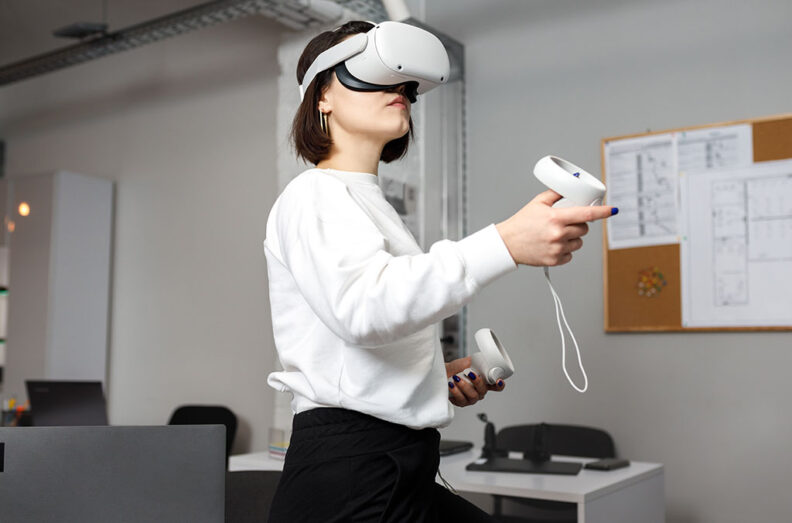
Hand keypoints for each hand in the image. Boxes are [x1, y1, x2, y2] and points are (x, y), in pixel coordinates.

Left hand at [446, 356, 505, 406]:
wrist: (441, 374)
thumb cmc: (453, 370)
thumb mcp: (462, 363)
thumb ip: (471, 362)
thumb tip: (477, 359)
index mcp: (483, 382)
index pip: (495, 386)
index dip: (499, 384)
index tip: (498, 380)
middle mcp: (478, 392)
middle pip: (483, 391)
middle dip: (477, 382)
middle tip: (469, 373)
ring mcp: (470, 398)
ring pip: (472, 396)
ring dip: (464, 386)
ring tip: (456, 378)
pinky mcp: (461, 403)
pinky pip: (461, 400)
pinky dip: (455, 392)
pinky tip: (451, 385)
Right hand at [495, 190, 616, 265]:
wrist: (508, 243)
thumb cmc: (521, 223)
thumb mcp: (537, 203)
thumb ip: (555, 194)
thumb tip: (570, 188)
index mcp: (556, 218)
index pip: (586, 214)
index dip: (602, 212)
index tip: (612, 210)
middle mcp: (558, 234)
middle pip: (584, 229)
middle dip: (579, 225)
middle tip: (566, 223)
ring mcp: (557, 248)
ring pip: (579, 243)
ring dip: (573, 238)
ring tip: (557, 236)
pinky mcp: (555, 260)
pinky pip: (570, 255)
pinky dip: (565, 251)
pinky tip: (553, 246)